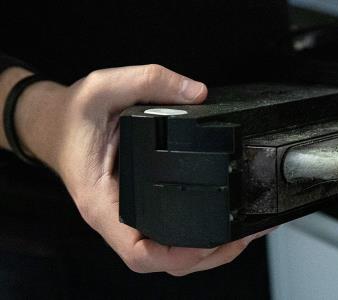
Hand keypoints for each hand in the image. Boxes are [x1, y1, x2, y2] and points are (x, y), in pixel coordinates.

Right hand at [16, 64, 272, 274]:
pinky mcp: (140, 208)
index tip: (209, 245)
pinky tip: (223, 222)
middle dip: (209, 255)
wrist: (53, 124)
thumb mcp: (103, 87)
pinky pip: (169, 233)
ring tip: (244, 234)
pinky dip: (199, 235)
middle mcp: (117, 217)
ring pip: (170, 253)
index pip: (138, 252)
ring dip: (209, 251)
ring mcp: (128, 216)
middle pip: (164, 260)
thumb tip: (197, 92)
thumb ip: (149, 81)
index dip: (177, 257)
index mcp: (102, 202)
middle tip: (244, 237)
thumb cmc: (71, 116)